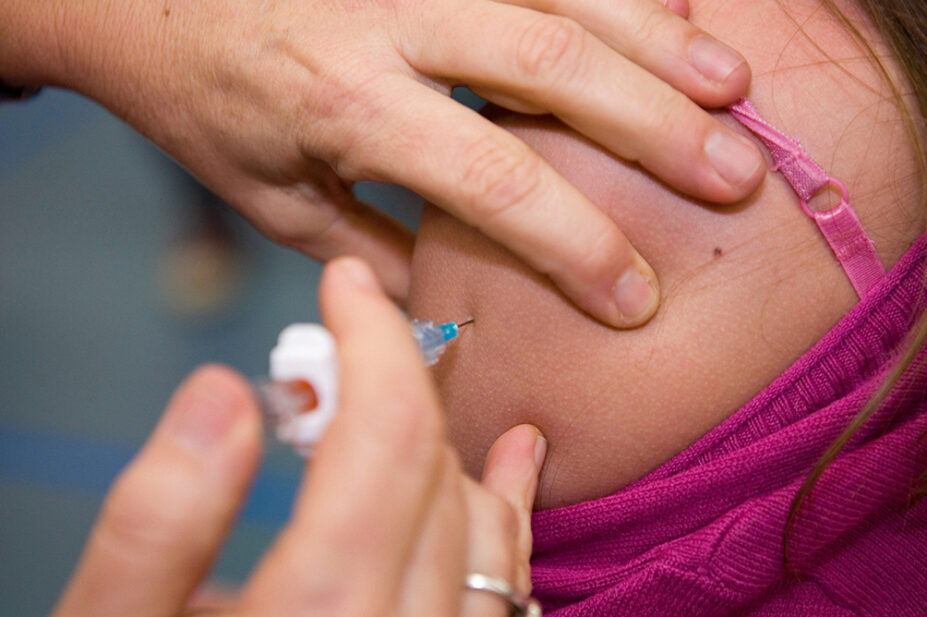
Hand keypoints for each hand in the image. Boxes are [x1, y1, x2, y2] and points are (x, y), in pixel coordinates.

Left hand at [3, 0, 762, 326]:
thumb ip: (369, 253)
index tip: (633, 297)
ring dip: (658, 39)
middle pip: (553, 65)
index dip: (576, 244)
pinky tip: (676, 9)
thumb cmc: (211, 106)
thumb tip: (450, 305)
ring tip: (733, 90)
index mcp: (349, 105)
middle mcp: (391, 17)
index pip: (492, 181)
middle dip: (656, 127)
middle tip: (734, 177)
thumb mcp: (275, 200)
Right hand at [51, 257, 545, 616]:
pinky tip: (512, 463)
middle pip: (435, 473)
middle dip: (398, 379)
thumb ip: (159, 520)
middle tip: (349, 332)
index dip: (372, 343)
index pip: (383, 440)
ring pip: (482, 529)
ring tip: (410, 374)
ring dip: (446, 437)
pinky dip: (508, 515)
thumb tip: (222, 393)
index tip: (346, 283)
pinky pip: (505, 591)